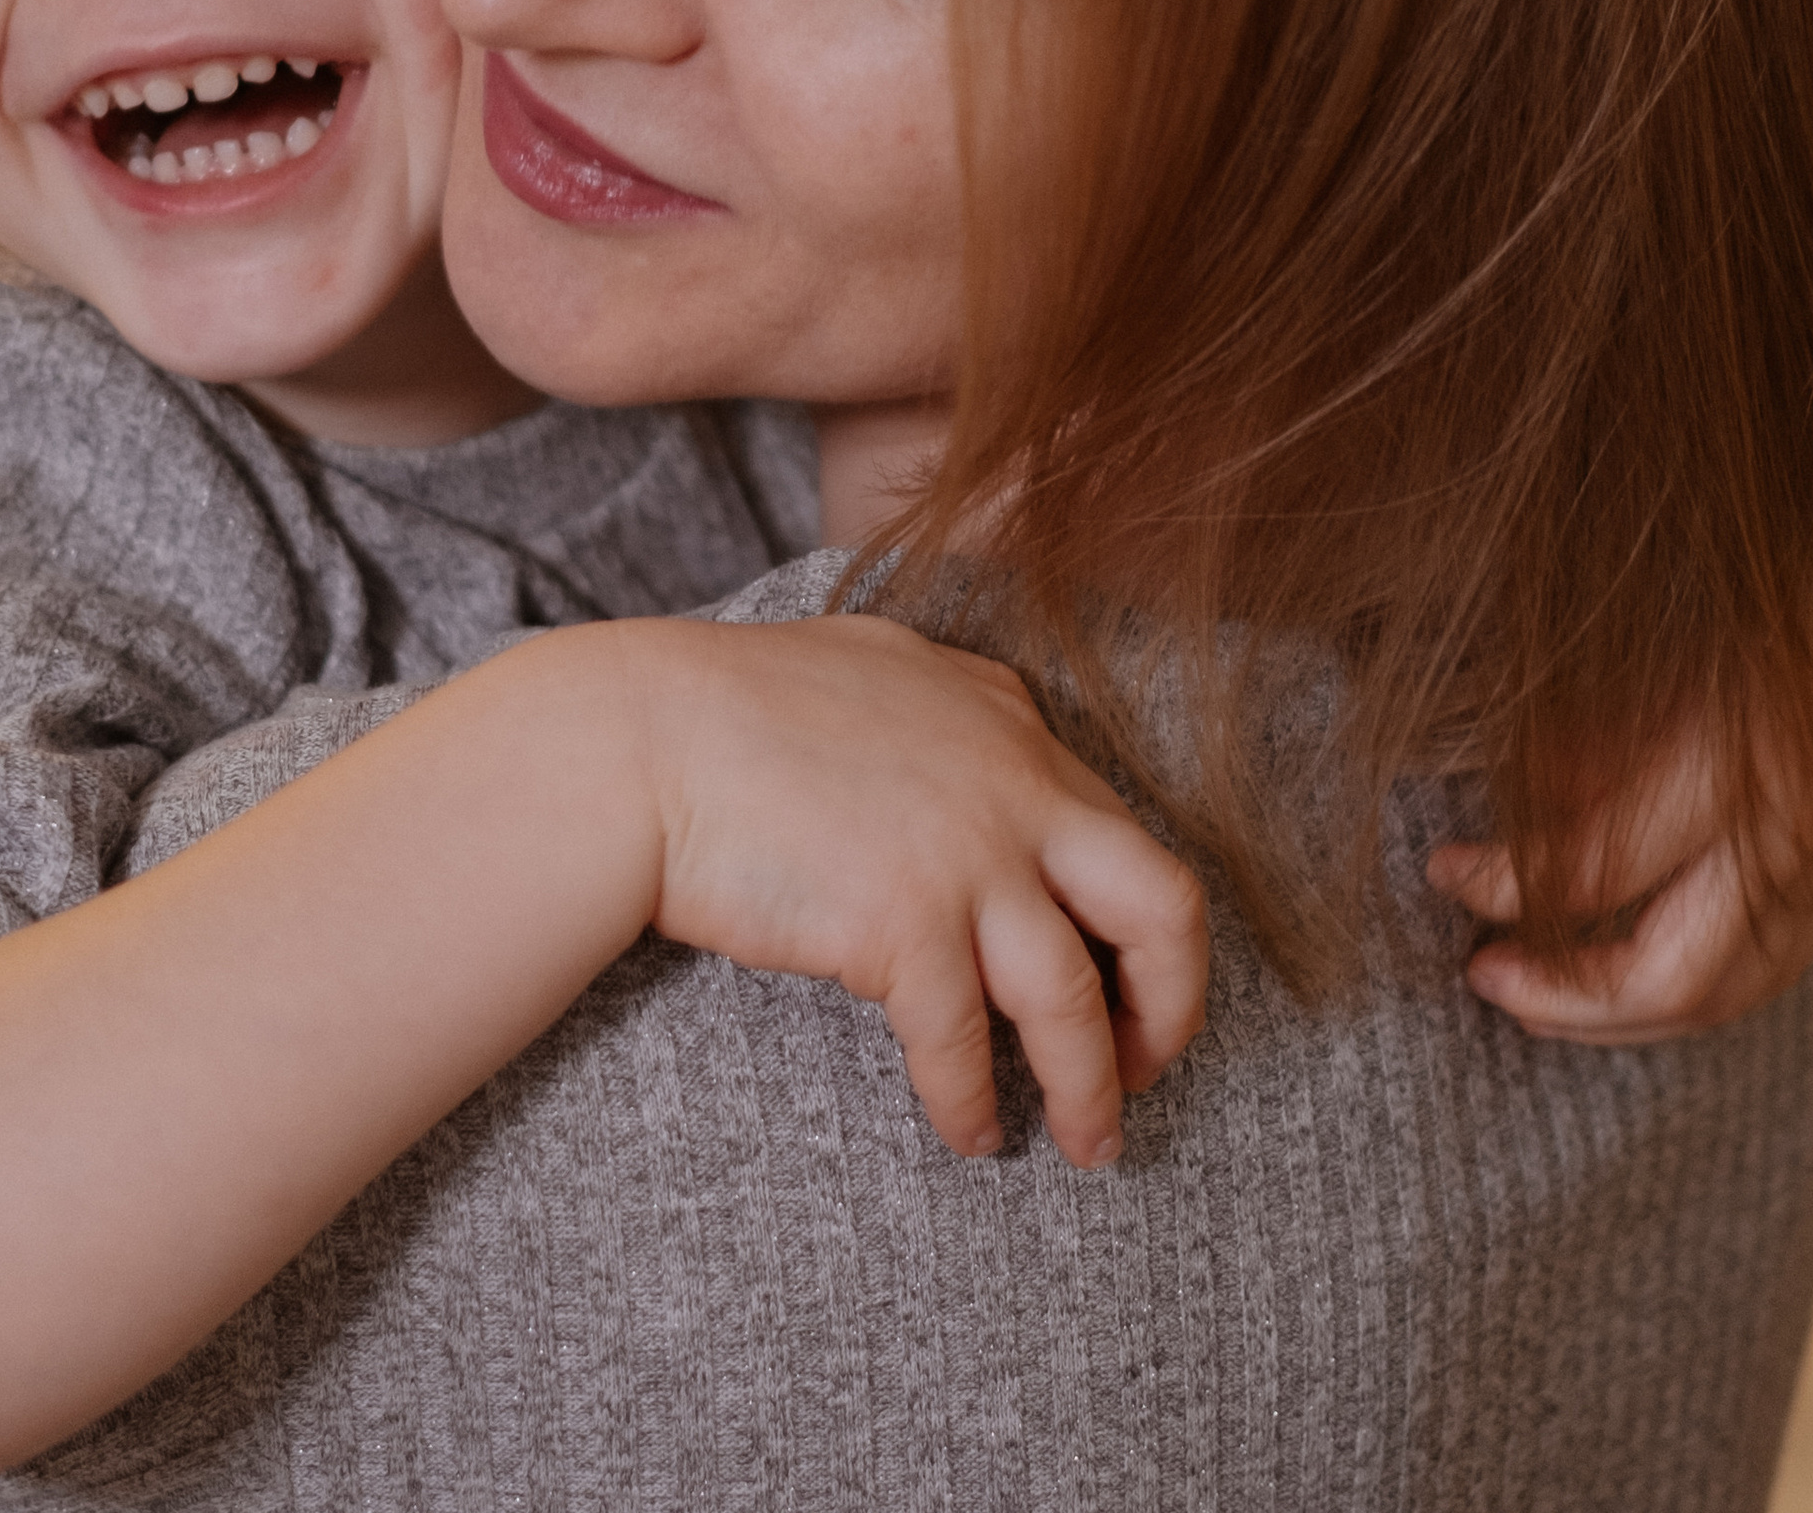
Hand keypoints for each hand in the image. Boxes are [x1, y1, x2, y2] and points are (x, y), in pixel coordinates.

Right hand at [605, 611, 1208, 1168]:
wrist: (640, 740)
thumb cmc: (728, 704)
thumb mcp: (872, 667)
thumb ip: (947, 709)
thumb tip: (986, 738)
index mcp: (1007, 720)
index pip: (1121, 831)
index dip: (1135, 924)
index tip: (1124, 980)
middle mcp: (1014, 783)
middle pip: (1160, 908)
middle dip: (1172, 1005)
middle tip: (1144, 1066)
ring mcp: (967, 855)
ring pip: (1075, 1002)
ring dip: (1090, 1091)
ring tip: (1088, 1144)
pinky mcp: (905, 924)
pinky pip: (965, 1045)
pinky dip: (974, 1102)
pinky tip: (968, 1133)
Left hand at [1427, 585, 1812, 1043]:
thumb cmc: (1749, 606)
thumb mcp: (1652, 652)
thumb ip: (1588, 737)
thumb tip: (1514, 808)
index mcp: (1734, 771)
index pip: (1599, 872)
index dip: (1505, 885)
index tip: (1441, 870)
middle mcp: (1787, 844)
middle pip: (1668, 978)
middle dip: (1561, 995)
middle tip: (1476, 973)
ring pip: (1717, 999)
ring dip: (1612, 1018)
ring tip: (1527, 1002)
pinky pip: (1754, 979)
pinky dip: (1674, 1002)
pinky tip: (1609, 994)